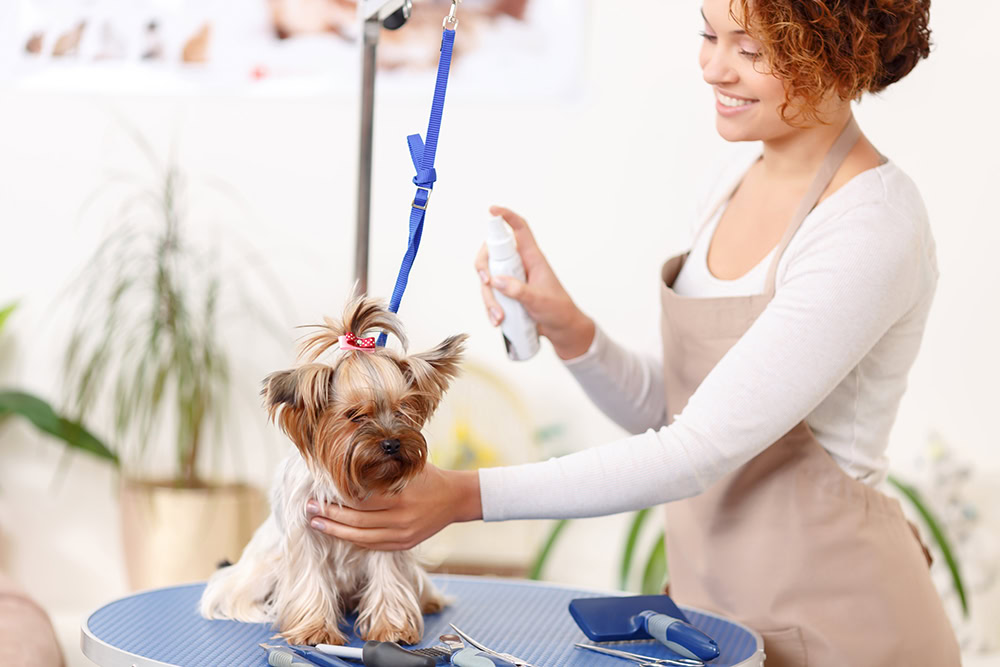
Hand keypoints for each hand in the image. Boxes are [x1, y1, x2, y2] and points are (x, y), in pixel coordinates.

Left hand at [306, 465, 481, 550]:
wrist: (457, 498)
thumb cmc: (429, 476)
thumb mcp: (408, 465)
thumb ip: (383, 466)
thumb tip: (348, 462)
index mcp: (400, 496)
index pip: (360, 501)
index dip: (336, 499)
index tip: (317, 492)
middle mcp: (401, 518)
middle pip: (356, 521)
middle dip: (329, 515)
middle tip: (309, 509)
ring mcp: (403, 534)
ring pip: (361, 537)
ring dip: (336, 531)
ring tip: (317, 523)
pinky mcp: (405, 544)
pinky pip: (374, 546)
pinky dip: (355, 540)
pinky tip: (340, 534)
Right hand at [476, 206, 595, 359]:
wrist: (562, 329)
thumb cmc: (558, 310)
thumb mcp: (539, 300)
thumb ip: (519, 290)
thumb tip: (496, 281)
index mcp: (532, 258)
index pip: (520, 229)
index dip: (507, 217)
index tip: (492, 210)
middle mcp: (520, 265)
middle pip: (492, 253)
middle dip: (483, 267)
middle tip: (486, 282)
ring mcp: (511, 279)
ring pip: (489, 278)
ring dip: (489, 298)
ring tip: (499, 317)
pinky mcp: (507, 294)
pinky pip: (491, 295)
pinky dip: (490, 308)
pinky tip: (497, 321)